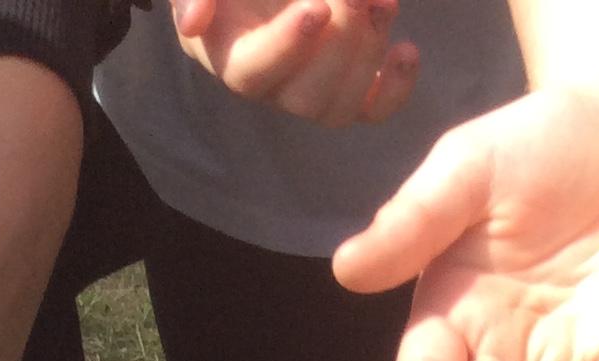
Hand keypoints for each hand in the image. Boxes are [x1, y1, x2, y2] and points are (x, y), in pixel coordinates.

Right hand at [169, 0, 418, 125]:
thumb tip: (191, 24)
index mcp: (228, 55)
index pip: (252, 72)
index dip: (286, 45)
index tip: (317, 7)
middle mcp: (270, 88)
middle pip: (304, 98)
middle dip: (339, 44)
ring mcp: (310, 95)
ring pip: (339, 107)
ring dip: (367, 56)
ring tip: (383, 2)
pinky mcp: (348, 92)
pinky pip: (372, 111)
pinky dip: (395, 87)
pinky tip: (407, 50)